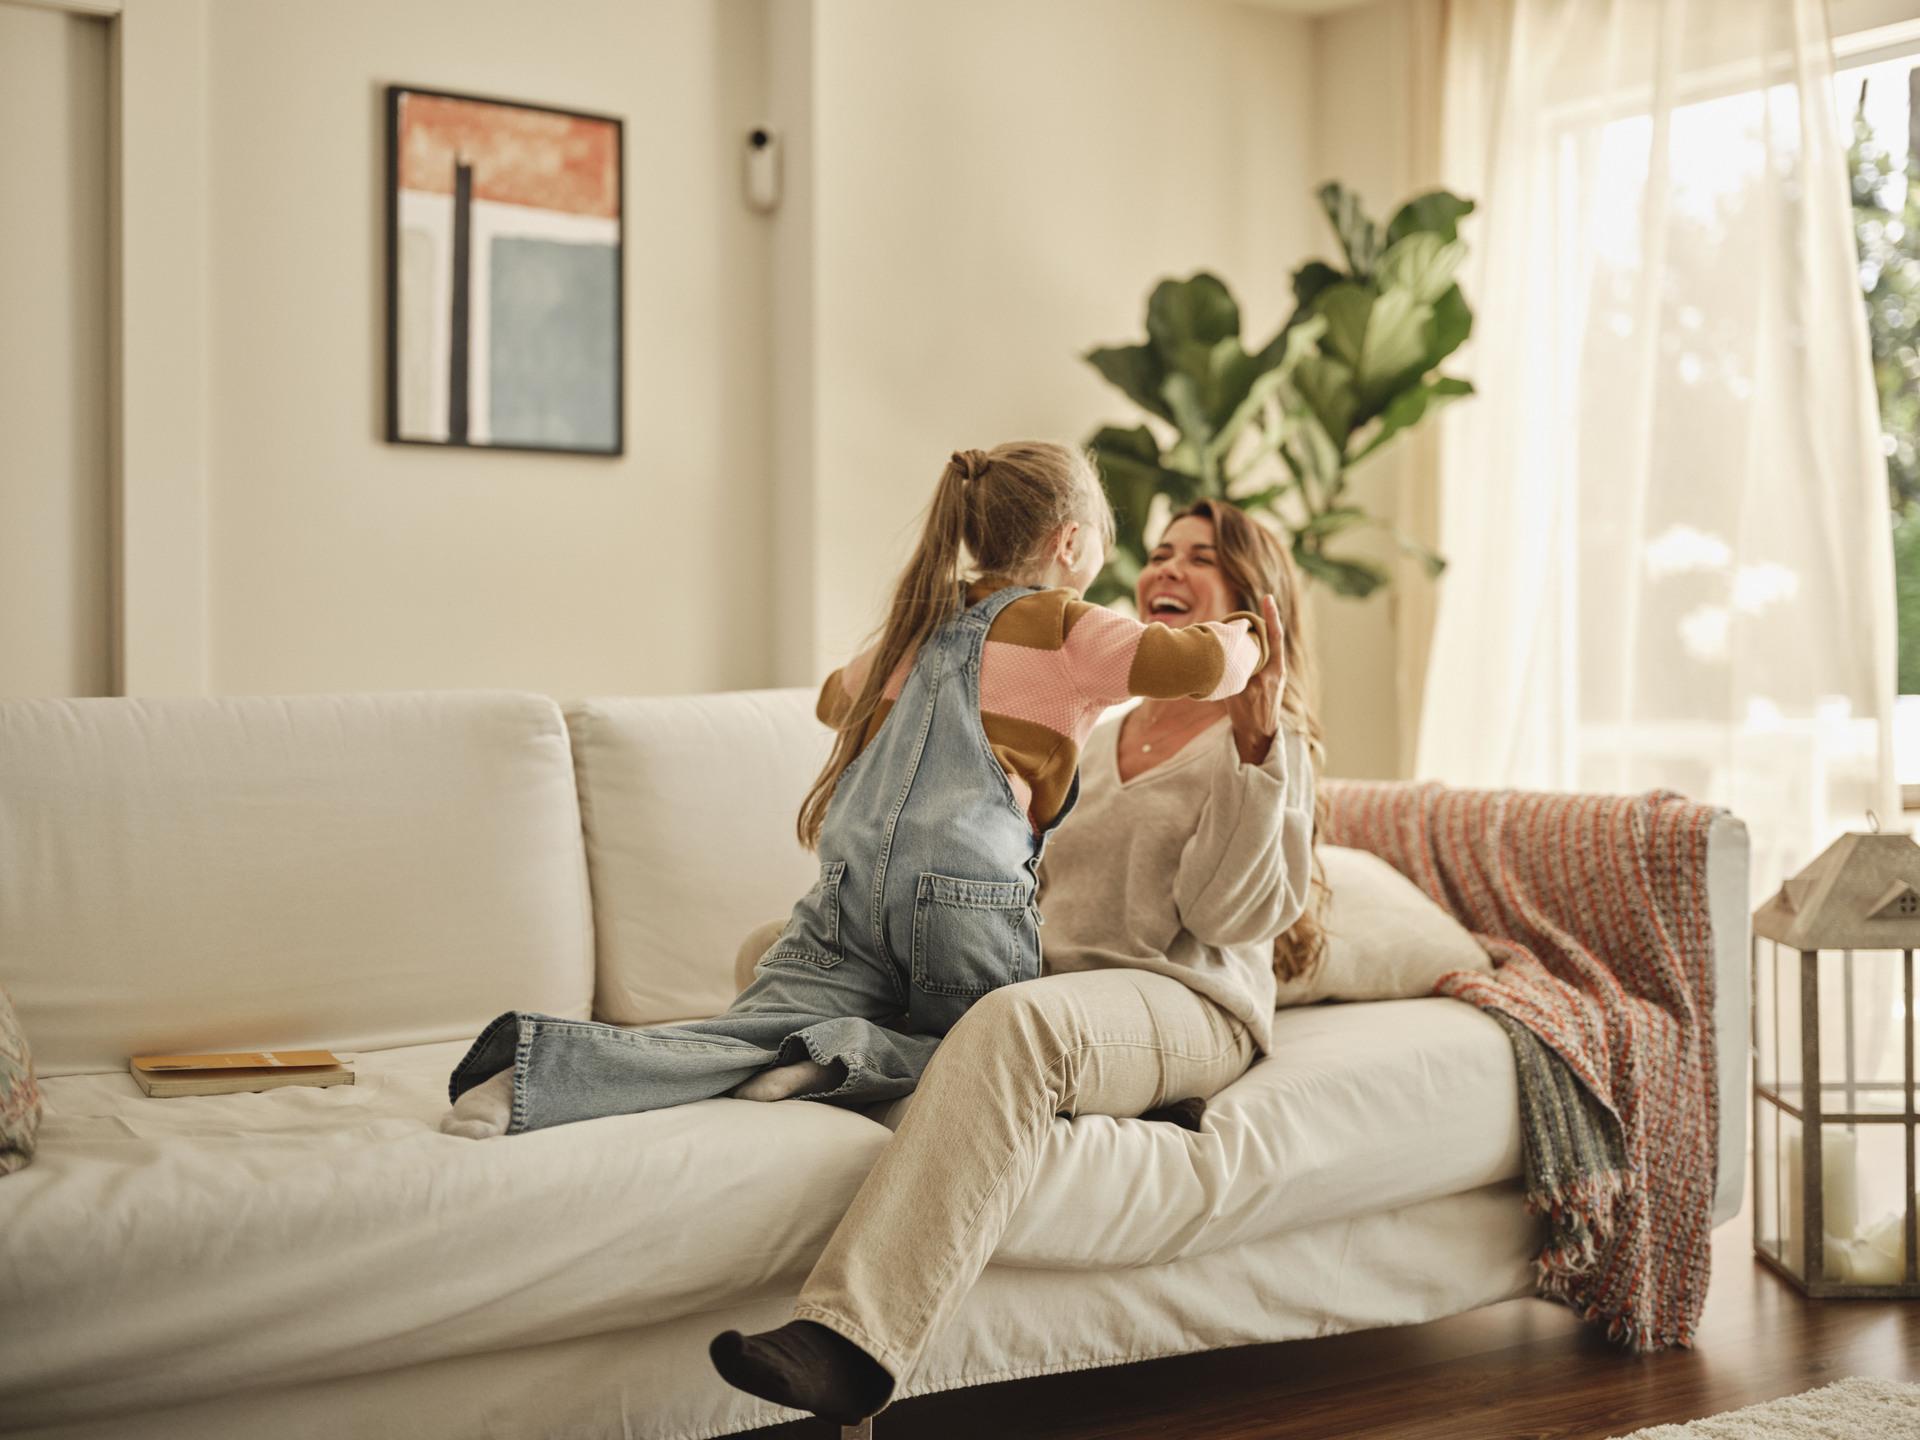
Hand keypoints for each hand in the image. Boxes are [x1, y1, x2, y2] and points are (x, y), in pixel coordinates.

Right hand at [1226, 593, 1286, 764]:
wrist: (1258, 736)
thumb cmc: (1249, 716)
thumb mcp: (1239, 692)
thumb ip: (1235, 672)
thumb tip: (1223, 653)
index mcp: (1273, 671)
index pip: (1274, 637)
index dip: (1271, 617)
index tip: (1267, 598)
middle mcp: (1277, 670)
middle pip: (1270, 639)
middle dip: (1262, 622)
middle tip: (1255, 607)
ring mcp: (1274, 675)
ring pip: (1265, 648)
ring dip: (1255, 636)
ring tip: (1243, 624)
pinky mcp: (1268, 680)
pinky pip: (1261, 657)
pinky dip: (1253, 648)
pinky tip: (1241, 645)